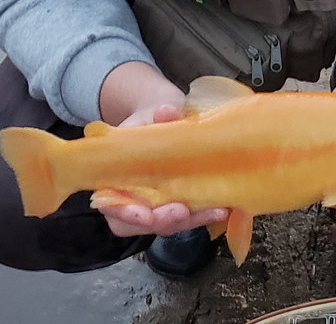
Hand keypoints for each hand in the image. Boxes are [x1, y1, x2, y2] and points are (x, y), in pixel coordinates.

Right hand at [96, 64, 228, 237]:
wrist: (162, 119)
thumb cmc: (148, 120)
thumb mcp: (148, 113)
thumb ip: (156, 114)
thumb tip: (166, 112)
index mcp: (114, 179)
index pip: (113, 207)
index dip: (127, 213)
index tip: (145, 213)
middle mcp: (133, 199)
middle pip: (144, 223)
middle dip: (164, 220)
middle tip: (182, 212)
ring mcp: (156, 204)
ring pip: (168, 223)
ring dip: (191, 220)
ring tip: (213, 210)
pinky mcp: (178, 203)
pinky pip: (188, 216)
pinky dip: (204, 214)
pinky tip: (222, 207)